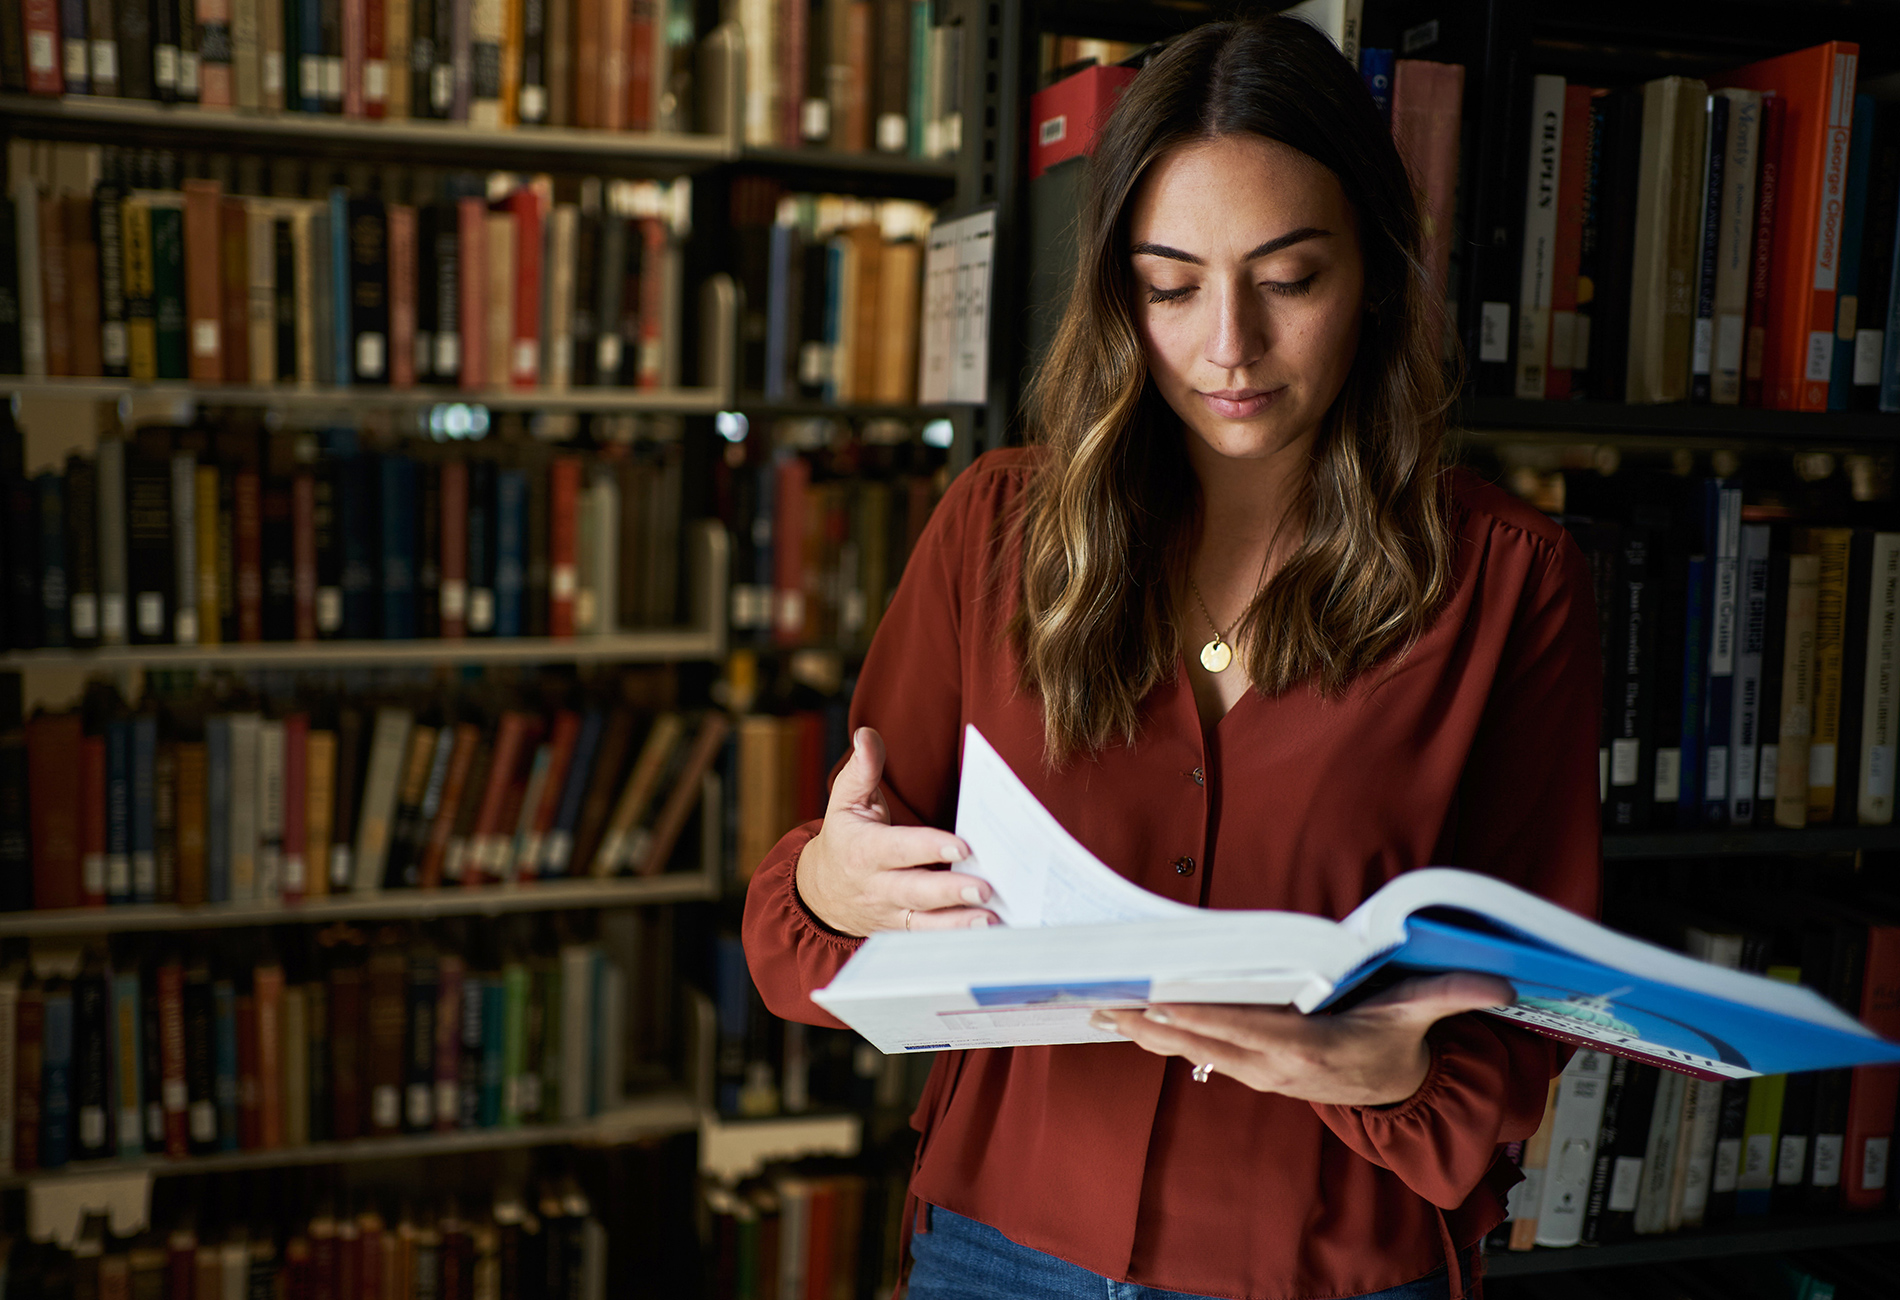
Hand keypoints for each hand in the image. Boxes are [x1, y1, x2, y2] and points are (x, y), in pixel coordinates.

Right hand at [795, 727, 997, 937]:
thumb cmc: (846, 837)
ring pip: (924, 922)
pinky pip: (929, 938)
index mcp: (863, 850)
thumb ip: (862, 769)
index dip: (928, 846)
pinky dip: (956, 937)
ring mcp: (889, 913)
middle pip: (915, 891)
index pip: (897, 848)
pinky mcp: (901, 931)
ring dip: (960, 923)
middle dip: (950, 891)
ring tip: (992, 918)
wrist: (821, 891)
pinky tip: (986, 931)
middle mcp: (875, 886)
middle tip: (987, 888)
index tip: (963, 844)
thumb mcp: (845, 800)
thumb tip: (867, 735)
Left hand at [1090, 972, 1515, 1105]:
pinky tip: (1130, 1023)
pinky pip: (1199, 1054)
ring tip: (1105, 1012)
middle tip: (1111, 1003)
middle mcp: (1276, 1065)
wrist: (1396, 1095)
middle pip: (1208, 1043)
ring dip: (1149, 1034)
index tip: (1165, 1003)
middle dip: (1157, 1024)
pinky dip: (1164, 1038)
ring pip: (1195, 1052)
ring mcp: (1259, 1072)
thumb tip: (1497, 982)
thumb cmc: (1398, 1043)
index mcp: (1310, 1048)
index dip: (1205, 1019)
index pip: (1249, 1031)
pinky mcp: (1250, 1070)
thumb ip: (1451, 993)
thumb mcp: (1422, 1015)